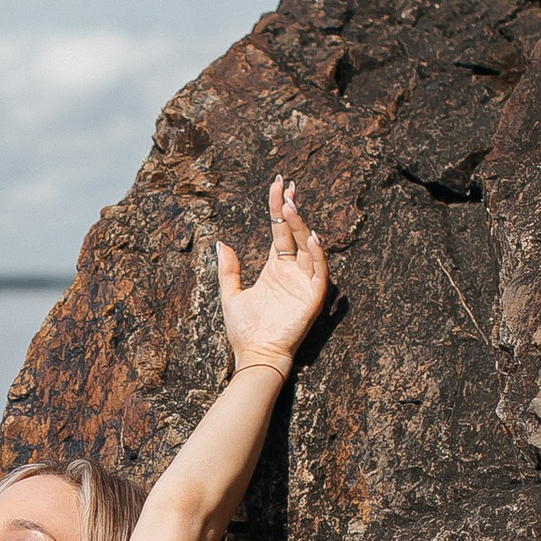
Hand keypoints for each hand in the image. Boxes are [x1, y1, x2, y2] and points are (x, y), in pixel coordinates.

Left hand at [217, 176, 326, 373]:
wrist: (253, 356)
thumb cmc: (243, 330)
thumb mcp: (231, 294)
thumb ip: (229, 269)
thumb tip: (220, 242)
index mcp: (275, 269)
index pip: (280, 231)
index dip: (279, 208)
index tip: (278, 185)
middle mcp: (292, 272)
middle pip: (295, 233)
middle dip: (291, 209)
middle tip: (286, 187)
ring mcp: (303, 283)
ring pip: (308, 248)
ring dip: (301, 226)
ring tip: (291, 206)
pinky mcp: (312, 298)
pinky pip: (319, 272)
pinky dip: (316, 255)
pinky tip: (310, 237)